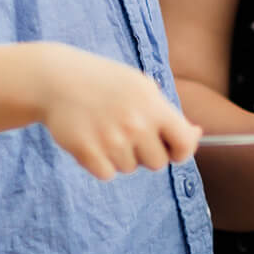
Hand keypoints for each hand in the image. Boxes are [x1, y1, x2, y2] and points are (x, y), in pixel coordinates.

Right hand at [33, 44, 201, 179]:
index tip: (171, 149)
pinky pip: (107, 174)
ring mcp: (111, 139)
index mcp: (154, 105)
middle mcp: (136, 124)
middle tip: (129, 134)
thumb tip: (196, 134)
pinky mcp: (87, 151)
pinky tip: (92, 141)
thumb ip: (168, 113)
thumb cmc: (106, 83)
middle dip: (147, 153)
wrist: (58, 79)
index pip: (184, 144)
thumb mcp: (142, 87)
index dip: (181, 151)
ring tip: (106, 131)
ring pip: (129, 168)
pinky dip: (100, 163)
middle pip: (157, 163)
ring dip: (121, 156)